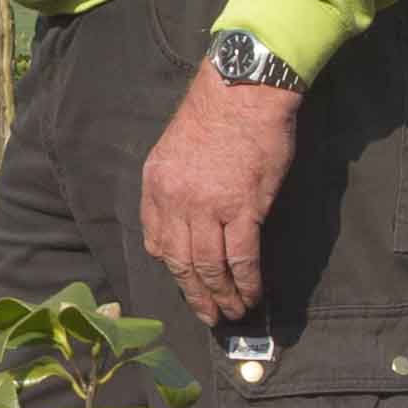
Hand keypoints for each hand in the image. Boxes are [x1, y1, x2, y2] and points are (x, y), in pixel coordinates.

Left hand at [141, 68, 303, 327]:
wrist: (243, 91)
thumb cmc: (216, 115)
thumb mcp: (174, 150)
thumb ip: (174, 188)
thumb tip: (187, 225)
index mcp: (156, 186)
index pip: (156, 242)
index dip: (172, 270)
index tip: (186, 285)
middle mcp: (175, 201)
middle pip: (181, 262)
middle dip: (195, 295)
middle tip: (209, 316)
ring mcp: (207, 207)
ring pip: (209, 266)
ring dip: (221, 295)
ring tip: (232, 312)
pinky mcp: (242, 208)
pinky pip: (241, 257)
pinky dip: (246, 281)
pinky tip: (251, 294)